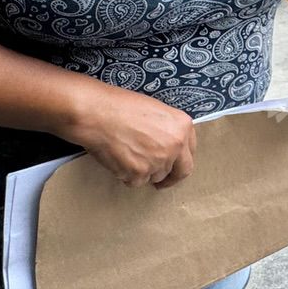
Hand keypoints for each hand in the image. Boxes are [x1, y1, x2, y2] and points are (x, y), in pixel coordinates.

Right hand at [66, 85, 196, 188]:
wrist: (97, 113)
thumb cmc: (121, 106)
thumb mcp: (156, 111)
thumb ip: (167, 130)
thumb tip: (167, 146)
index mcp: (183, 126)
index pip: (190, 153)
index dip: (181, 161)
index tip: (175, 167)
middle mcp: (176, 145)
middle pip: (180, 172)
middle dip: (171, 179)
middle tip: (160, 183)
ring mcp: (159, 161)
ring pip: (155, 176)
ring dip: (143, 172)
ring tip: (127, 154)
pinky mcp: (139, 173)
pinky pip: (135, 181)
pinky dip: (126, 175)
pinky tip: (117, 159)